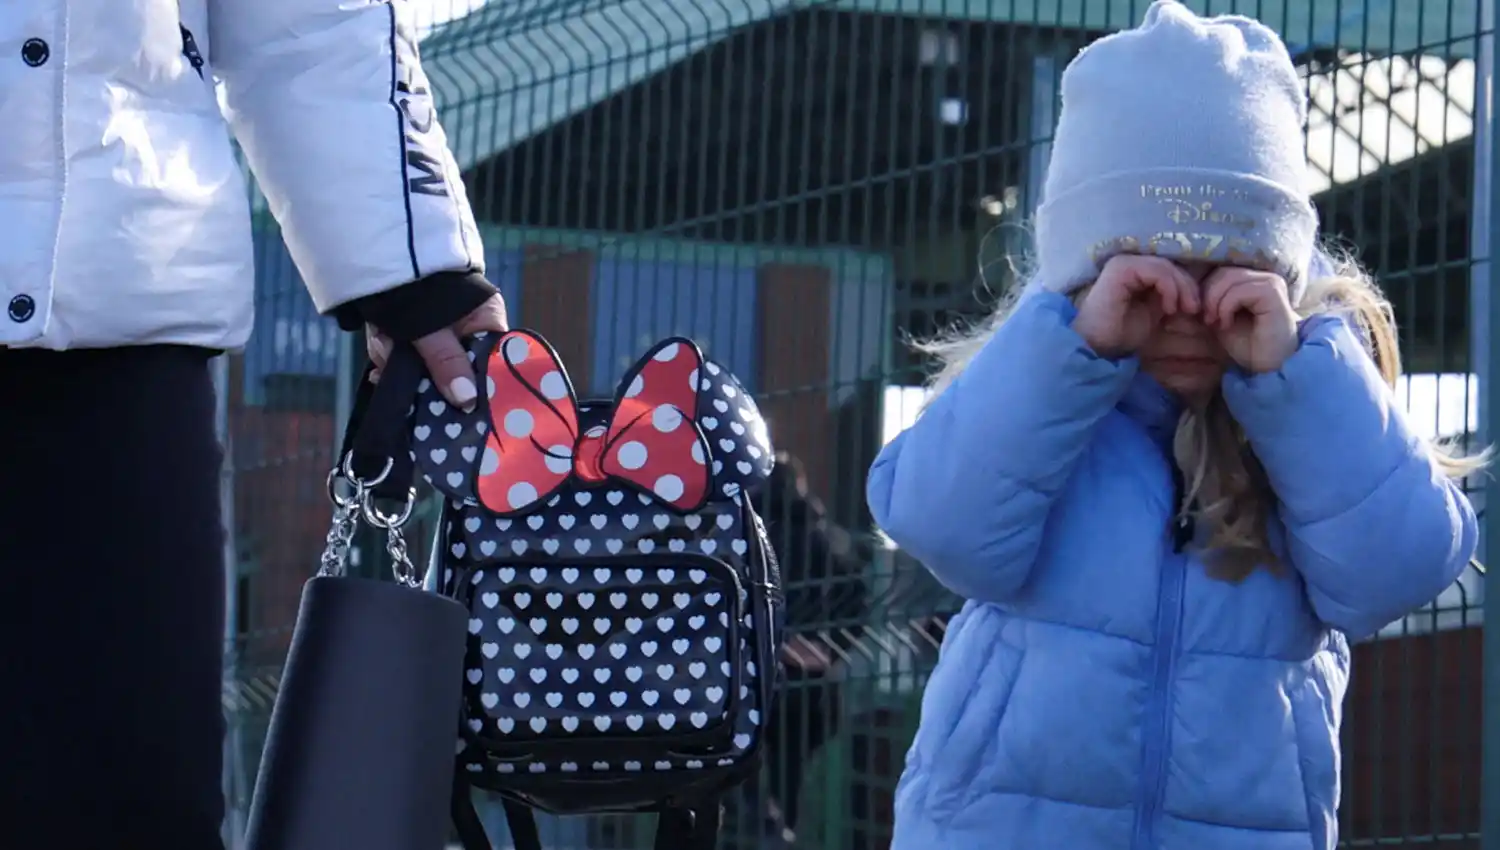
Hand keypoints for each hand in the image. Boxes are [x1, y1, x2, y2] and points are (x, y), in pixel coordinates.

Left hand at [367, 292, 508, 410]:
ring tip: (383, 337)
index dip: (473, 385)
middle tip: (395, 370)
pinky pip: (407, 354)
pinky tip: (381, 339)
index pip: (491, 365)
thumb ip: (447, 363)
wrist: (378, 247)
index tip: (456, 404)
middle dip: (421, 372)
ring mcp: (441, 329)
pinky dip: (391, 350)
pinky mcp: (416, 329)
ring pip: (424, 365)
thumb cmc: (416, 282)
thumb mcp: (431, 327)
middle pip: (453, 370)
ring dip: (397, 357)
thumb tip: (467, 401)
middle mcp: (468, 328)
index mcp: (487, 322)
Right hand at [1072, 255, 1200, 357]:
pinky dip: (1169, 288)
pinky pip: (1157, 271)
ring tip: (1185, 310)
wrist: (1095, 347)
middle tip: (1194, 309)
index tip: (1193, 309)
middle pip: (1170, 264)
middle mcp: (1128, 262)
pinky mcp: (1121, 268)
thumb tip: (1193, 291)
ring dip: (1181, 288)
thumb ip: (1168, 297)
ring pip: (1165, 266)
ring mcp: (1123, 263)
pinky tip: (1169, 308)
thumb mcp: (1154, 312)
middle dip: (1188, 286)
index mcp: (1135, 271)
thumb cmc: (1121, 334)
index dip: (1186, 285)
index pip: (1169, 268)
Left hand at [1201, 267, 1297, 372]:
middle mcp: (1263, 276)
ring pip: (1229, 277)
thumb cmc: (1247, 345)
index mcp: (1251, 280)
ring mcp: (1270, 282)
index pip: (1219, 271)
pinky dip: (1226, 307)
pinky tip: (1227, 324)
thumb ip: (1209, 300)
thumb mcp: (1220, 318)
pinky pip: (1238, 290)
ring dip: (1214, 301)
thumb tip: (1185, 288)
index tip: (1202, 315)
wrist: (1269, 366)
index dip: (1204, 290)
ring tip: (1217, 322)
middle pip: (1222, 271)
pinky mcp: (1272, 292)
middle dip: (1207, 295)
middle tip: (1207, 319)